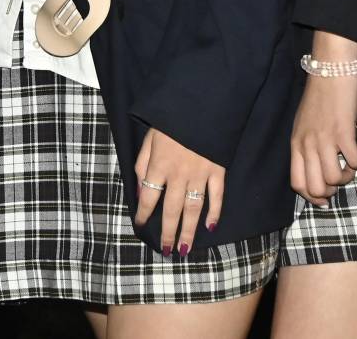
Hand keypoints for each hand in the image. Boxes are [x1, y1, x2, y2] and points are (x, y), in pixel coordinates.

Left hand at [132, 127, 225, 256]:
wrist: (201, 105)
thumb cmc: (170, 120)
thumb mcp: (149, 138)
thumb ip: (142, 163)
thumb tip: (138, 189)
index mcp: (158, 165)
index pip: (147, 197)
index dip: (143, 214)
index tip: (140, 226)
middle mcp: (178, 175)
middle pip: (171, 210)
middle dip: (167, 232)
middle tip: (166, 250)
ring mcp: (199, 175)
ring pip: (193, 209)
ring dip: (188, 231)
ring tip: (184, 249)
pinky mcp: (217, 171)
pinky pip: (216, 197)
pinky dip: (214, 213)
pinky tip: (210, 227)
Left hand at [289, 70, 356, 204]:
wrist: (329, 70)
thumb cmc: (319, 96)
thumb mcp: (304, 124)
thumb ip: (307, 145)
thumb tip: (318, 169)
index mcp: (296, 144)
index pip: (297, 184)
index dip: (312, 197)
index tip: (326, 199)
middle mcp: (307, 145)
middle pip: (316, 188)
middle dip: (331, 192)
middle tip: (341, 179)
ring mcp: (325, 139)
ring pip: (334, 180)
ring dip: (348, 178)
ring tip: (351, 166)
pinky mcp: (343, 132)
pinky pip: (354, 162)